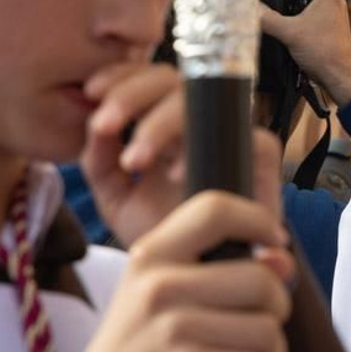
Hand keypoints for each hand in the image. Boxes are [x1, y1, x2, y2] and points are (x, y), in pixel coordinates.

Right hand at [56, 191, 296, 351]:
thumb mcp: (159, 299)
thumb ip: (218, 272)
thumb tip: (283, 259)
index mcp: (149, 257)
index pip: (216, 209)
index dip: (259, 221)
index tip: (275, 248)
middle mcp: (158, 286)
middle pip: (263, 280)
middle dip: (276, 312)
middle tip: (256, 333)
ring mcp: (171, 329)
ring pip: (269, 331)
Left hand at [80, 62, 284, 245]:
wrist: (199, 275)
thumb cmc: (165, 235)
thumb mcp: (117, 199)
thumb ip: (98, 163)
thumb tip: (95, 126)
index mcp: (164, 125)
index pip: (145, 79)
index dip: (119, 76)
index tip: (90, 95)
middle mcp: (200, 122)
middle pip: (170, 78)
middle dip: (132, 94)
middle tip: (105, 125)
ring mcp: (231, 135)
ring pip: (203, 96)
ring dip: (161, 120)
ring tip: (135, 160)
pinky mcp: (260, 156)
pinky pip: (235, 130)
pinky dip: (209, 147)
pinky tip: (178, 173)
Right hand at [262, 0, 350, 106]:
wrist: (341, 79)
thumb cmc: (323, 54)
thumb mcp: (289, 33)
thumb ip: (267, 18)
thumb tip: (247, 8)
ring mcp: (331, 11)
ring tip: (274, 0)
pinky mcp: (328, 24)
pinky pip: (311, 6)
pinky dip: (296, 6)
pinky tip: (283, 18)